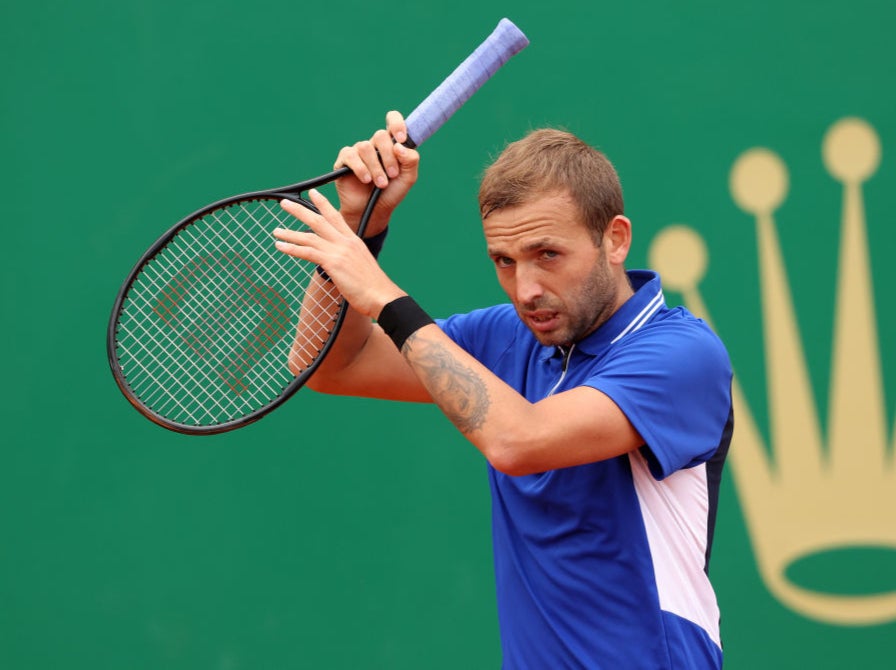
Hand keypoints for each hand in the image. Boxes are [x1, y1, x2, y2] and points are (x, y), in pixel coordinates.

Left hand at [274, 189, 405, 318]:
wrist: (382, 295)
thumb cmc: (374, 286)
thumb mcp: (362, 265)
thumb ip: (349, 259)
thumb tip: (340, 264)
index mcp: (354, 240)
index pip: (336, 216)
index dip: (323, 204)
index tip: (313, 193)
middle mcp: (346, 242)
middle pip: (319, 220)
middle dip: (300, 210)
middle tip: (285, 203)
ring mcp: (339, 251)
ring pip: (309, 235)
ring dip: (290, 233)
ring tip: (275, 230)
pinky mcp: (333, 262)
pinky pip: (307, 252)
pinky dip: (292, 248)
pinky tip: (280, 246)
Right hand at [334, 111, 419, 235]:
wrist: (374, 211)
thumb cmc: (391, 193)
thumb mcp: (408, 178)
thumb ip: (411, 160)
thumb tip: (400, 146)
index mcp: (391, 144)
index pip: (392, 120)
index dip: (397, 124)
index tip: (402, 139)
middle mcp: (374, 145)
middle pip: (380, 136)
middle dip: (388, 157)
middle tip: (392, 175)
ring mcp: (358, 152)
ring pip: (365, 147)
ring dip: (376, 167)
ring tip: (380, 184)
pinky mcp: (344, 161)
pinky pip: (351, 155)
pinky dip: (360, 168)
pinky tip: (366, 180)